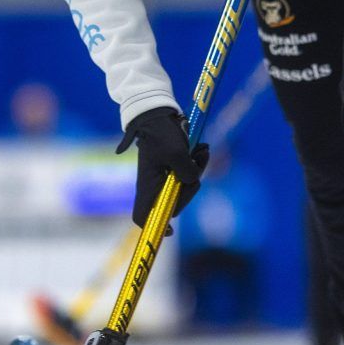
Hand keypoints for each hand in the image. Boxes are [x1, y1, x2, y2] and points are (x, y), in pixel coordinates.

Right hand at [116, 107, 209, 231]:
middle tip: (196, 168)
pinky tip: (200, 150)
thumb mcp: (177, 154)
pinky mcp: (172, 167)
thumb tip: (191, 180)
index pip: (142, 216)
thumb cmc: (162, 134)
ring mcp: (163, 177)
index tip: (171, 231)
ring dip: (196, 172)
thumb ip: (187, 174)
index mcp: (148, 186)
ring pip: (184, 187)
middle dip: (190, 190)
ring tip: (200, 152)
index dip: (155, 227)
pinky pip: (188, 174)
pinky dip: (196, 164)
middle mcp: (154, 185)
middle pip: (174, 204)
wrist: (158, 113)